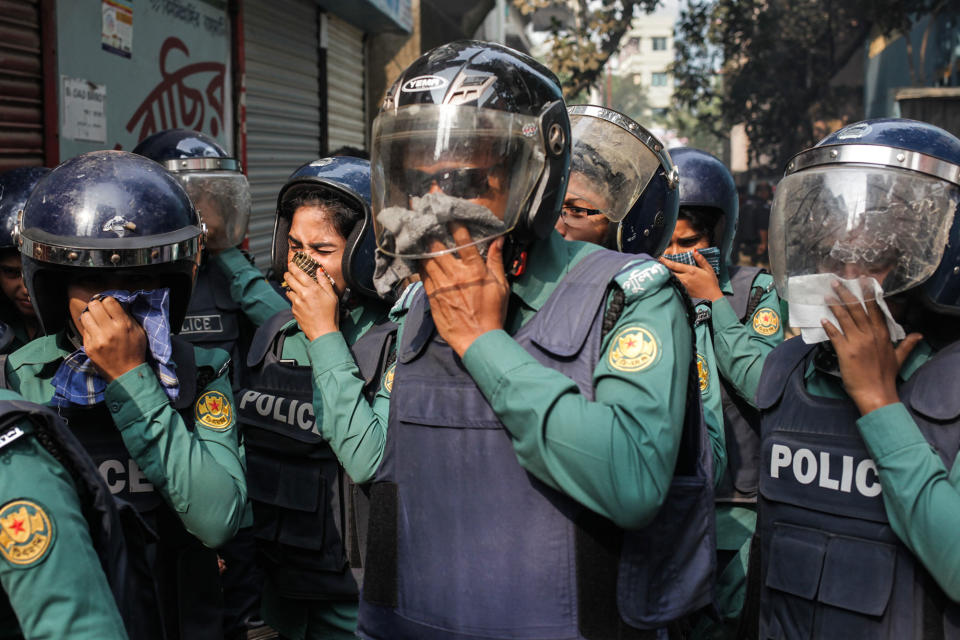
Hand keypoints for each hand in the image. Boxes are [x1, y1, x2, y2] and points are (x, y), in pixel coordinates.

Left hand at [79, 296, 146, 381]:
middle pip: (94, 305)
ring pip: (85, 316)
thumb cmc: (135, 351)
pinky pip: (84, 330)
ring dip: (90, 316)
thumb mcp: (138, 332)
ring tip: (96, 322)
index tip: (109, 306)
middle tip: (100, 312)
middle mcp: (109, 331)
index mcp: (123, 325)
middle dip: (97, 306)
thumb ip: (127, 317)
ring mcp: (97, 340)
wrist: (126, 374)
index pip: (108, 301)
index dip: (108, 301)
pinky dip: (90, 329)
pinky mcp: (89, 347)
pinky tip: (96, 334)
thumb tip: (114, 304)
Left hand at [285, 257, 338, 340]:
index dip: (293, 267)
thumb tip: (320, 270)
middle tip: (289, 272)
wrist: (323, 332)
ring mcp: (296, 303)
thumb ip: (324, 282)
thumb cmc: (330, 315)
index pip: (298, 273)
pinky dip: (294, 299)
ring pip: (288, 290)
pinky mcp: (293, 310)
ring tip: (296, 288)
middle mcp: (302, 294)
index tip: (291, 264)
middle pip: (289, 279)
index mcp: (312, 289)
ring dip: (291, 287)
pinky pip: (291, 301)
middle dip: (288, 274)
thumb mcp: (332, 296)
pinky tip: (301, 301)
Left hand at [419, 226, 508, 356]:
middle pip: (437, 248)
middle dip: (430, 233)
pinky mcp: (432, 297)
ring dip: (421, 247)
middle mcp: (454, 275)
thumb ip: (496, 261)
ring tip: (416, 235)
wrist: (477, 339)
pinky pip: (422, 277)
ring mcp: (440, 286)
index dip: (454, 224)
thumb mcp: (501, 286)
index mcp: (474, 271)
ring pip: (426, 261)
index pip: (462, 241)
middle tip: (423, 219)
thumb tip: (497, 239)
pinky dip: (419, 266)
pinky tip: (415, 258)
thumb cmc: (492, 312)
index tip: (447, 213)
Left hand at [660, 250, 723, 300]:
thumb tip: (695, 251)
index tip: (660, 258)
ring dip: (665, 274)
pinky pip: (673, 285)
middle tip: (656, 264)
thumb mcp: (708, 269)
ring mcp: (683, 286)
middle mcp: (685, 278)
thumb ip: (701, 259)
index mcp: (691, 271)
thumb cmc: (711, 283)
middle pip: (669, 272)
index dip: (666, 261)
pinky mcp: (682, 291)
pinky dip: (669, 281)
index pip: (675, 265)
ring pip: (670, 279)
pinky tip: (666, 280)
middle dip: (663, 268)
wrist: (712, 298)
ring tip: (660, 270)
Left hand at [822, 280, 922, 415]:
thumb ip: (907, 344)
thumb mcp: (899, 358)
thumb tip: (918, 335)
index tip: (863, 280)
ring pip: (845, 319)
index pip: (875, 309)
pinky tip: (823, 318)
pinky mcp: (845, 352)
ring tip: (827, 295)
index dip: (868, 294)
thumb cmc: (886, 377)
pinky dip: (829, 326)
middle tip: (836, 281)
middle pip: (857, 309)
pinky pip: (835, 335)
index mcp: (882, 334)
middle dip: (846, 294)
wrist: (877, 393)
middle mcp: (870, 335)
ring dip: (835, 305)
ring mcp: (857, 342)